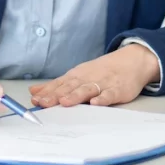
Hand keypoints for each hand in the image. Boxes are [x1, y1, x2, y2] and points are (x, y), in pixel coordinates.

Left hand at [28, 45, 159, 108]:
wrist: (131, 61)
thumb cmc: (100, 72)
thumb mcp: (77, 76)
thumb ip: (56, 85)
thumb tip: (33, 91)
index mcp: (76, 76)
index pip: (59, 84)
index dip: (47, 92)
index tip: (35, 100)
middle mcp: (87, 79)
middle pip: (70, 87)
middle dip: (56, 95)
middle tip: (44, 103)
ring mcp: (102, 83)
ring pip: (87, 90)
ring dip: (76, 95)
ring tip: (65, 102)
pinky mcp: (117, 89)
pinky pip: (109, 94)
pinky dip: (102, 98)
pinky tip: (96, 103)